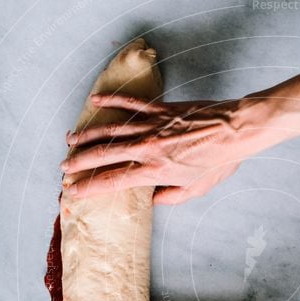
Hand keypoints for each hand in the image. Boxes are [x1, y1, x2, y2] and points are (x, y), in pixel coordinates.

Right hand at [61, 95, 252, 204]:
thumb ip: (170, 197)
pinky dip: (111, 101)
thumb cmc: (219, 161)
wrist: (236, 129)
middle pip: (105, 155)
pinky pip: (131, 103)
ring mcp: (152, 126)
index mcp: (155, 171)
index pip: (114, 181)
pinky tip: (95, 101)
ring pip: (111, 130)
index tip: (73, 190)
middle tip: (63, 167)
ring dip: (88, 135)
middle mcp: (147, 148)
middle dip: (80, 162)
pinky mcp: (161, 109)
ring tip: (70, 140)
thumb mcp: (196, 189)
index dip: (90, 187)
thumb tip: (153, 200)